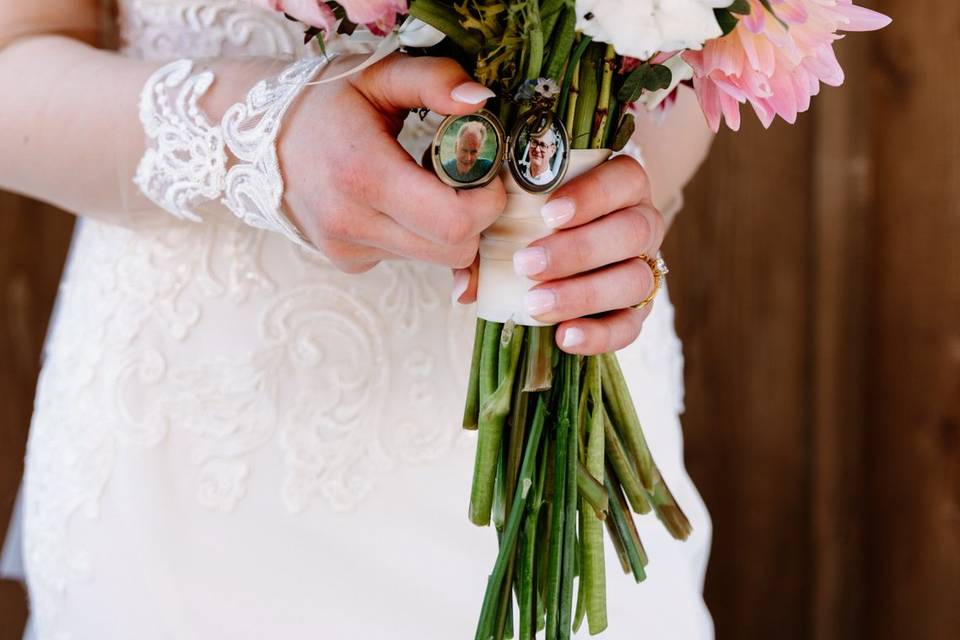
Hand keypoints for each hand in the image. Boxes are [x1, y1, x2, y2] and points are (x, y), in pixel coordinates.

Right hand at [278, 53, 505, 272]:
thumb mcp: (377, 75)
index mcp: (363, 174)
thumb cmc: (323, 102)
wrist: (254, 139)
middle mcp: (352, 223)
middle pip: (453, 249)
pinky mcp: (349, 262)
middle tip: (463, 175)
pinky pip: (410, 258)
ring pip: (436, 258)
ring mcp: (348, 249)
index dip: (486, 200)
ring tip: (424, 183)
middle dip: (475, 216)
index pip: (453, 221)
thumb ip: (434, 80)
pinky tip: (399, 202)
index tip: (485, 168)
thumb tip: (481, 102)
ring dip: (447, 226)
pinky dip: (419, 235)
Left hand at [455, 155, 664, 355]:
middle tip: (527, 265)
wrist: (556, 254)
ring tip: (536, 304)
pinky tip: (563, 337)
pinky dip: (598, 335)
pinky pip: (630, 326)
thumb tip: (465, 289)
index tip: (548, 215)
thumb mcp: (509, 216)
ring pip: (635, 279)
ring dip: (584, 293)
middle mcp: (642, 223)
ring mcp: (644, 268)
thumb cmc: (532, 222)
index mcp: (621, 185)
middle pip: (632, 231)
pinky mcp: (638, 309)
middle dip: (578, 250)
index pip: (623, 179)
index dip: (591, 195)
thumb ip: (486, 239)